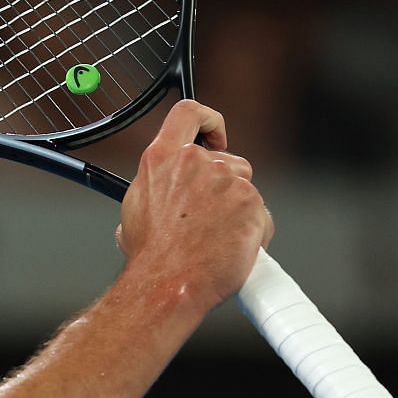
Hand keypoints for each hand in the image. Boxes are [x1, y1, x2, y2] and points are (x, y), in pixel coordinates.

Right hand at [115, 99, 273, 308]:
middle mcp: (195, 162)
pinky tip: (230, 248)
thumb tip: (167, 191)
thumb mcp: (137, 209)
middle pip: (227, 160)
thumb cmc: (150, 255)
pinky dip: (251, 231)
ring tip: (216, 238)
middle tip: (211, 216)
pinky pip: (260, 214)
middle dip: (226, 186)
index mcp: (161, 159)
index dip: (209, 121)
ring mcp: (227, 181)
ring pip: (245, 188)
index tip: (217, 138)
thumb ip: (158, 185)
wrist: (168, 283)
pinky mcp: (251, 202)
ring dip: (237, 209)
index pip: (189, 114)